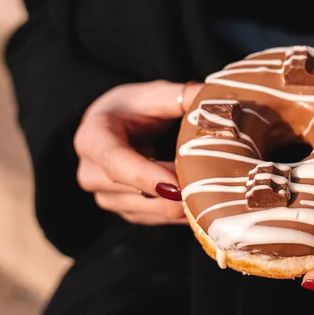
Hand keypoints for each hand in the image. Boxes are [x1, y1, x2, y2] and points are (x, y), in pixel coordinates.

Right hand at [74, 80, 202, 224]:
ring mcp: (107, 198)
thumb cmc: (136, 108)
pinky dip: (184, 212)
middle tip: (216, 181)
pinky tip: (206, 198)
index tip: (178, 186)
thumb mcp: (156, 95)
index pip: (116, 163)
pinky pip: (161, 220)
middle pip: (137, 193)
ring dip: (185, 203)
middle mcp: (91, 174)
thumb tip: (221, 105)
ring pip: (153, 211)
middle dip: (178, 190)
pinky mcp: (127, 212)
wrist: (116, 126)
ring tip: (216, 187)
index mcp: (92, 139)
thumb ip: (185, 97)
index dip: (147, 176)